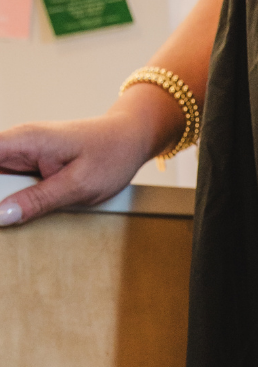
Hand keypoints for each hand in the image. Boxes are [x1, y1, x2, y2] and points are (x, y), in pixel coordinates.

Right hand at [0, 85, 180, 226]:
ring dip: (7, 199)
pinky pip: (12, 182)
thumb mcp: (78, 186)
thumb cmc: (110, 156)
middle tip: (7, 218)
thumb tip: (1, 215)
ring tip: (33, 210)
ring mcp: (23, 153)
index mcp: (23, 141)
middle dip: (1, 197)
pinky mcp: (32, 163)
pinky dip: (15, 197)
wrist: (128, 140)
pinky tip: (21, 210)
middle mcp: (17, 143)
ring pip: (0, 180)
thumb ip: (38, 201)